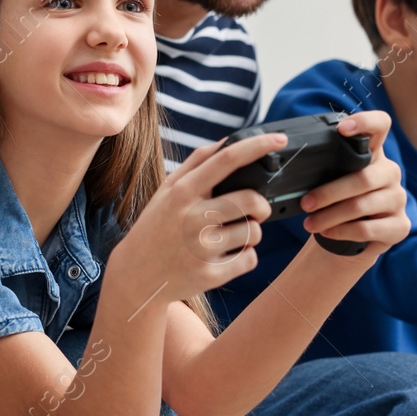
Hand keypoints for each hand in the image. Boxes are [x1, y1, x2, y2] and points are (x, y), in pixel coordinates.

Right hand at [111, 134, 282, 304]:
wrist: (137, 276)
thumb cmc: (156, 227)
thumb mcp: (167, 190)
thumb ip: (197, 163)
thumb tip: (228, 141)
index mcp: (182, 192)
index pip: (226, 160)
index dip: (257, 146)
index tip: (280, 139)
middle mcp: (192, 218)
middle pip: (251, 200)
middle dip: (262, 205)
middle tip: (254, 211)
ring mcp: (201, 249)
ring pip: (254, 232)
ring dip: (252, 232)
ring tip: (232, 236)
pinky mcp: (210, 275)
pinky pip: (250, 259)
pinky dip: (245, 256)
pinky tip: (226, 255)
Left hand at [297, 111, 409, 257]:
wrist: (353, 239)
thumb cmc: (337, 202)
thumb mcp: (331, 180)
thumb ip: (323, 168)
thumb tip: (289, 168)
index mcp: (373, 154)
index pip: (380, 126)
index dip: (365, 122)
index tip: (342, 128)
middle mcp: (389, 173)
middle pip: (363, 178)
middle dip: (329, 192)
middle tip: (305, 203)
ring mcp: (397, 199)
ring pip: (362, 205)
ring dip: (330, 216)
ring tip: (310, 223)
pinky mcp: (400, 226)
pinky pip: (368, 229)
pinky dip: (342, 231)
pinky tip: (327, 233)